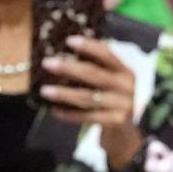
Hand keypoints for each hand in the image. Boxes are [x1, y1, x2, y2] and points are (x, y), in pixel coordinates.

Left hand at [39, 35, 141, 168]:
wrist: (128, 131)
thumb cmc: (114, 99)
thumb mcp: (113, 81)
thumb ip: (98, 68)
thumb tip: (66, 52)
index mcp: (125, 72)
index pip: (108, 56)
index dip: (90, 47)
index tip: (69, 40)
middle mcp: (126, 87)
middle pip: (95, 75)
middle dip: (69, 68)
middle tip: (47, 63)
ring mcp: (122, 105)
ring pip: (88, 97)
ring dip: (64, 94)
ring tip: (45, 90)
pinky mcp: (115, 122)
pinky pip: (87, 117)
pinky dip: (69, 114)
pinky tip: (54, 111)